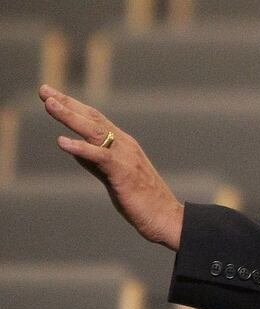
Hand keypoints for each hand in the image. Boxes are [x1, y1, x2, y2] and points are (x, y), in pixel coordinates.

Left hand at [39, 84, 183, 249]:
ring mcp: (126, 156)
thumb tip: (72, 145)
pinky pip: (100, 156)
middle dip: (67, 103)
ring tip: (49, 104)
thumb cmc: (142, 201)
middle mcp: (125, 144)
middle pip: (92, 118)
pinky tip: (62, 141)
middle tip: (44, 90)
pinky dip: (80, 148)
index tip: (51, 95)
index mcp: (124, 144)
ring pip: (94, 131)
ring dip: (70, 116)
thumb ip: (93, 161)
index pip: (94, 119)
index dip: (72, 106)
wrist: (166, 218)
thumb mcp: (113, 176)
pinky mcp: (124, 172)